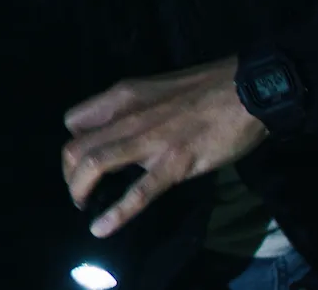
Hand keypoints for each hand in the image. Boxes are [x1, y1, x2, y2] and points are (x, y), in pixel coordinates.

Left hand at [61, 56, 266, 237]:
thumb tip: (121, 134)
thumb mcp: (156, 90)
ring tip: (82, 207)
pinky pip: (138, 192)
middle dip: (69, 176)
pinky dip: (115, 213)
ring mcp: (150, 140)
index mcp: (122, 96)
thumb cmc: (207, 90)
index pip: (74, 122)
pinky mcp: (174, 163)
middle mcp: (127, 116)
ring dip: (80, 190)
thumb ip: (134, 111)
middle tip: (81, 192)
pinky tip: (101, 228)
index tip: (82, 162)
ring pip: (94, 164)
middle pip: (75, 148)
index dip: (73, 145)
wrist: (248, 90)